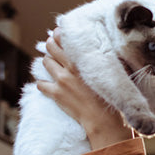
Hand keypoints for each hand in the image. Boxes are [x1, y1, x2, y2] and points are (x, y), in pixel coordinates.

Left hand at [37, 29, 132, 148]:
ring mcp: (61, 81)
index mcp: (83, 61)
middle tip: (54, 47)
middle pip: (51, 48)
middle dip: (51, 45)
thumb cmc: (112, 97)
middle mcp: (69, 68)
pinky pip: (41, 84)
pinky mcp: (55, 94)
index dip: (60, 35)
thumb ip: (108, 60)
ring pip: (45, 63)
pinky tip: (49, 85)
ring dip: (48, 63)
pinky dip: (43, 84)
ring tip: (53, 65)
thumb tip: (108, 49)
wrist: (103, 120)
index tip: (60, 34)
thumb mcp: (113, 74)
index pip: (64, 40)